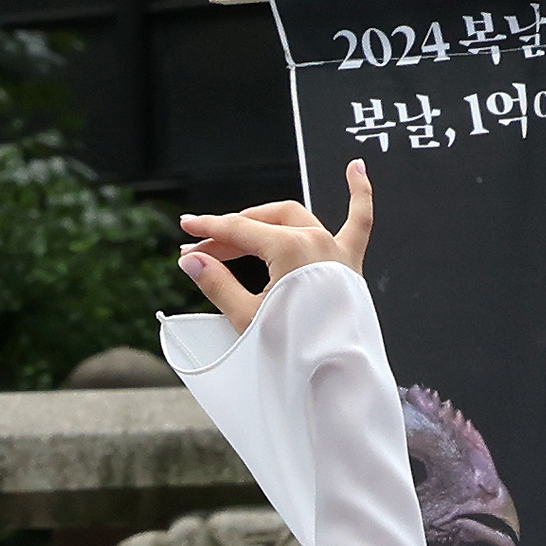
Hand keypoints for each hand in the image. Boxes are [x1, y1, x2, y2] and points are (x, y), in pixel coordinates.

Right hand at [177, 160, 374, 333]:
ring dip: (266, 218)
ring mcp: (336, 249)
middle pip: (263, 223)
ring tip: (241, 225)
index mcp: (290, 250)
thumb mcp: (247, 317)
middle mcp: (315, 241)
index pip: (239, 231)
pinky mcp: (351, 263)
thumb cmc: (295, 351)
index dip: (208, 231)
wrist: (335, 378)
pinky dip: (359, 193)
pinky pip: (359, 220)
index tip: (186, 232)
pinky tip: (356, 167)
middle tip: (204, 251)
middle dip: (230, 234)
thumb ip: (218, 282)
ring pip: (296, 217)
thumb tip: (192, 260)